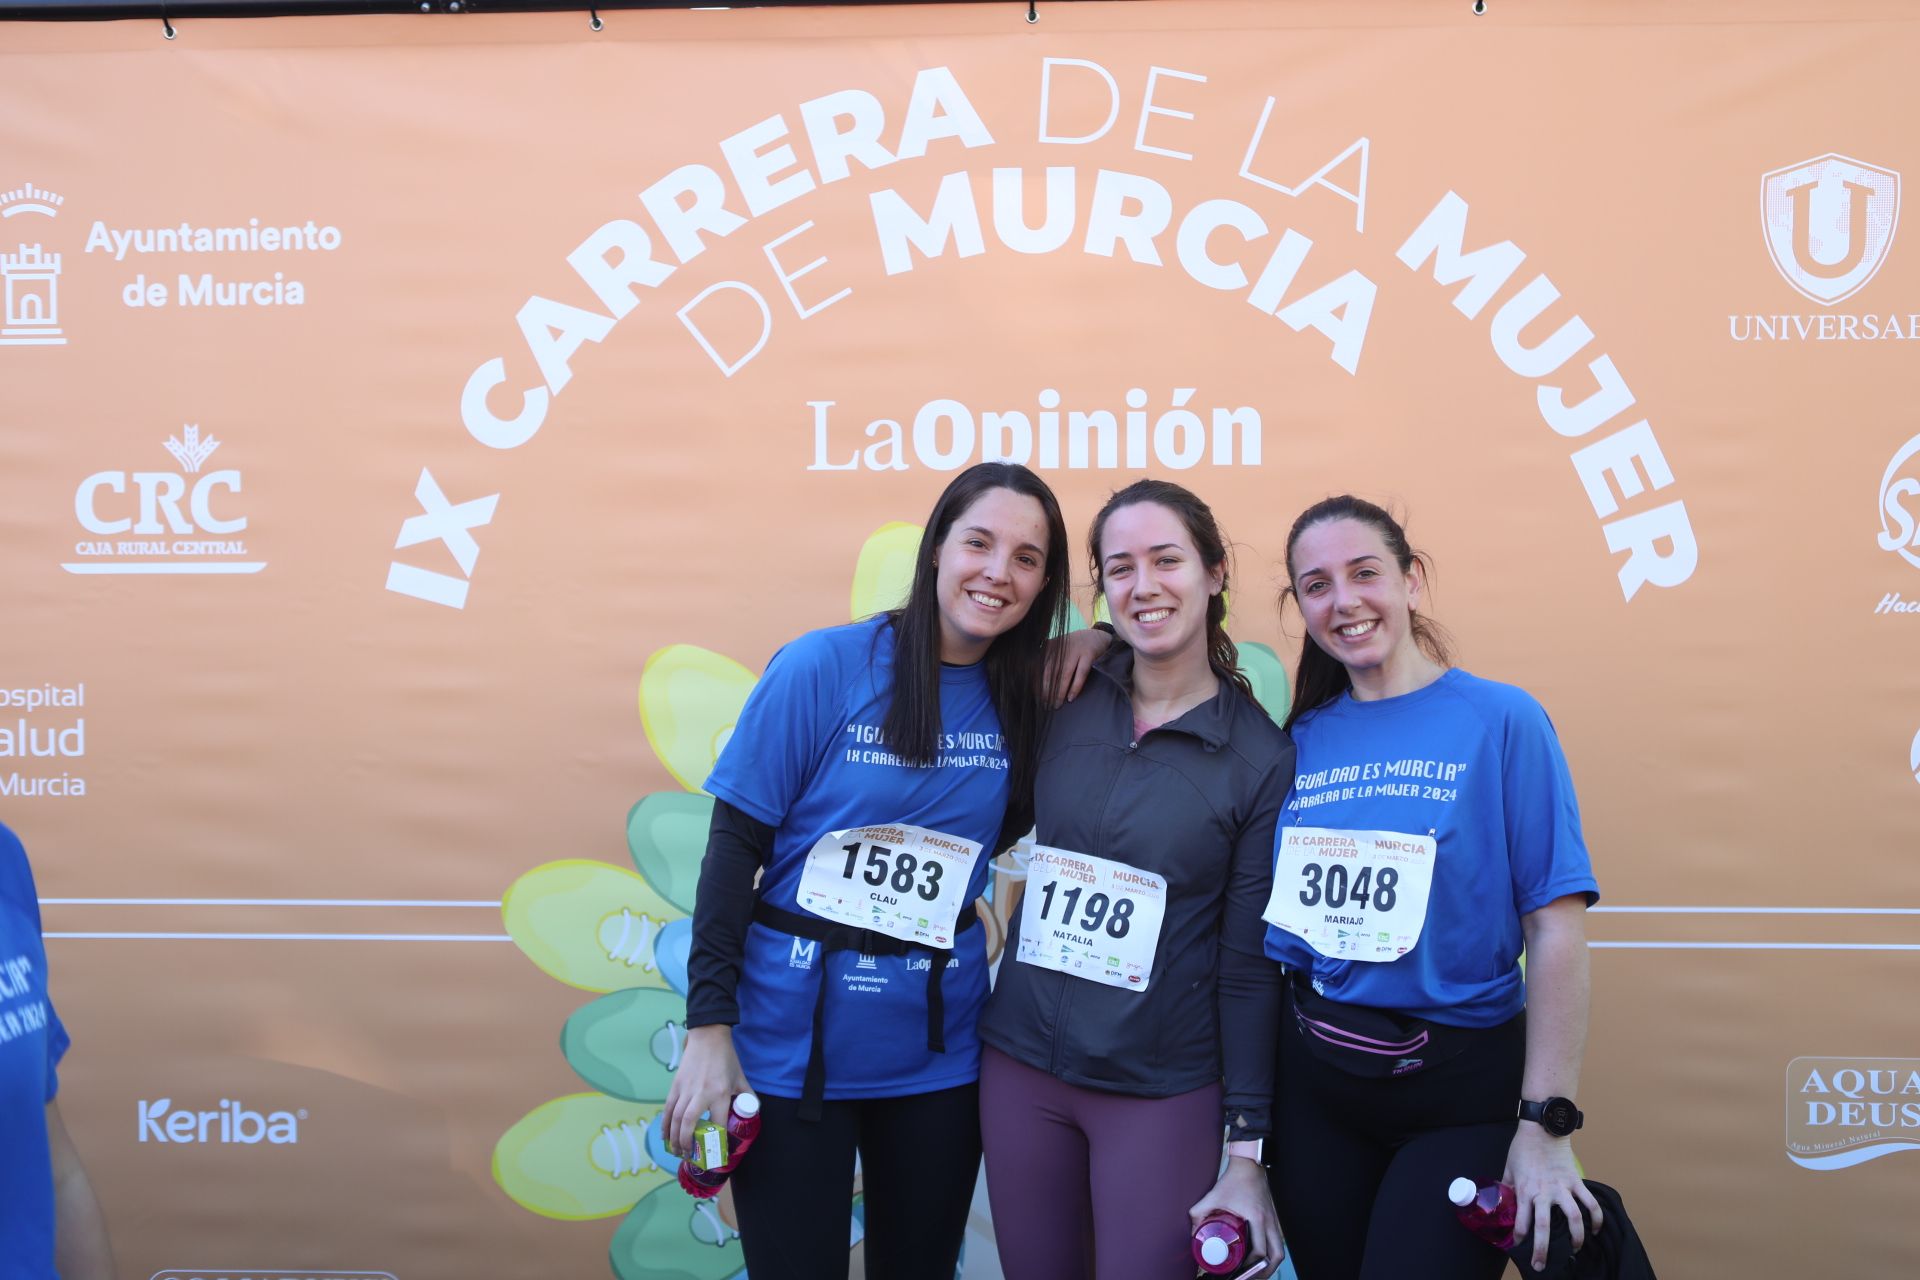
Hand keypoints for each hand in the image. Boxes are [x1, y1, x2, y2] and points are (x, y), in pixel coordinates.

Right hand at [663, 1024, 750, 1157]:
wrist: (708, 1037)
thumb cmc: (726, 1059)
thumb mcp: (741, 1078)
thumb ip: (747, 1096)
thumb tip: (751, 1112)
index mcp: (721, 1093)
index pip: (718, 1123)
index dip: (717, 1141)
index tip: (717, 1154)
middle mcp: (702, 1093)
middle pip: (690, 1124)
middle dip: (687, 1143)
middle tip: (689, 1157)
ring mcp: (686, 1090)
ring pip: (676, 1118)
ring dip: (675, 1138)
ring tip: (677, 1151)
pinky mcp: (676, 1086)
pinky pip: (668, 1109)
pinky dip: (665, 1125)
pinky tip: (665, 1137)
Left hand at [1042, 627, 1111, 706]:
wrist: (1097, 636)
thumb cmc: (1074, 646)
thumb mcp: (1058, 646)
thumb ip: (1045, 656)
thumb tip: (1031, 675)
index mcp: (1051, 646)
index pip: (1040, 666)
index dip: (1036, 681)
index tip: (1034, 695)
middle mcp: (1062, 648)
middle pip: (1050, 672)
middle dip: (1045, 689)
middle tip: (1044, 704)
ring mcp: (1075, 650)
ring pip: (1064, 675)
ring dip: (1059, 692)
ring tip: (1055, 705)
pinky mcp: (1089, 654)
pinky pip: (1081, 674)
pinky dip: (1075, 687)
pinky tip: (1070, 698)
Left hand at [1188, 1156, 1283, 1276]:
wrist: (1249, 1165)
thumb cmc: (1233, 1180)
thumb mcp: (1213, 1196)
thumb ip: (1199, 1212)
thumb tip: (1192, 1232)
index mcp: (1257, 1218)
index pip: (1259, 1250)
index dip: (1251, 1265)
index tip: (1240, 1271)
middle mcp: (1270, 1221)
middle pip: (1276, 1255)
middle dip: (1266, 1271)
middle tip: (1251, 1277)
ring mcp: (1275, 1219)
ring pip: (1280, 1250)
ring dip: (1271, 1264)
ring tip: (1257, 1271)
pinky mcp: (1275, 1218)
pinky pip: (1278, 1241)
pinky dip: (1272, 1252)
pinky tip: (1262, 1257)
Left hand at [1503, 1123, 1602, 1271]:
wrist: (1542, 1129)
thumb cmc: (1522, 1148)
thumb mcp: (1508, 1168)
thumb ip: (1507, 1186)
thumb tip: (1502, 1200)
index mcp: (1525, 1190)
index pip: (1521, 1221)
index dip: (1520, 1237)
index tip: (1518, 1247)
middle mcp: (1544, 1193)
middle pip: (1545, 1227)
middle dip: (1542, 1250)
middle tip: (1541, 1265)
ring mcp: (1563, 1188)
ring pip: (1574, 1219)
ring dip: (1576, 1238)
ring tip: (1575, 1249)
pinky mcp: (1577, 1182)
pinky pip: (1590, 1203)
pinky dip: (1596, 1218)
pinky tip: (1595, 1229)